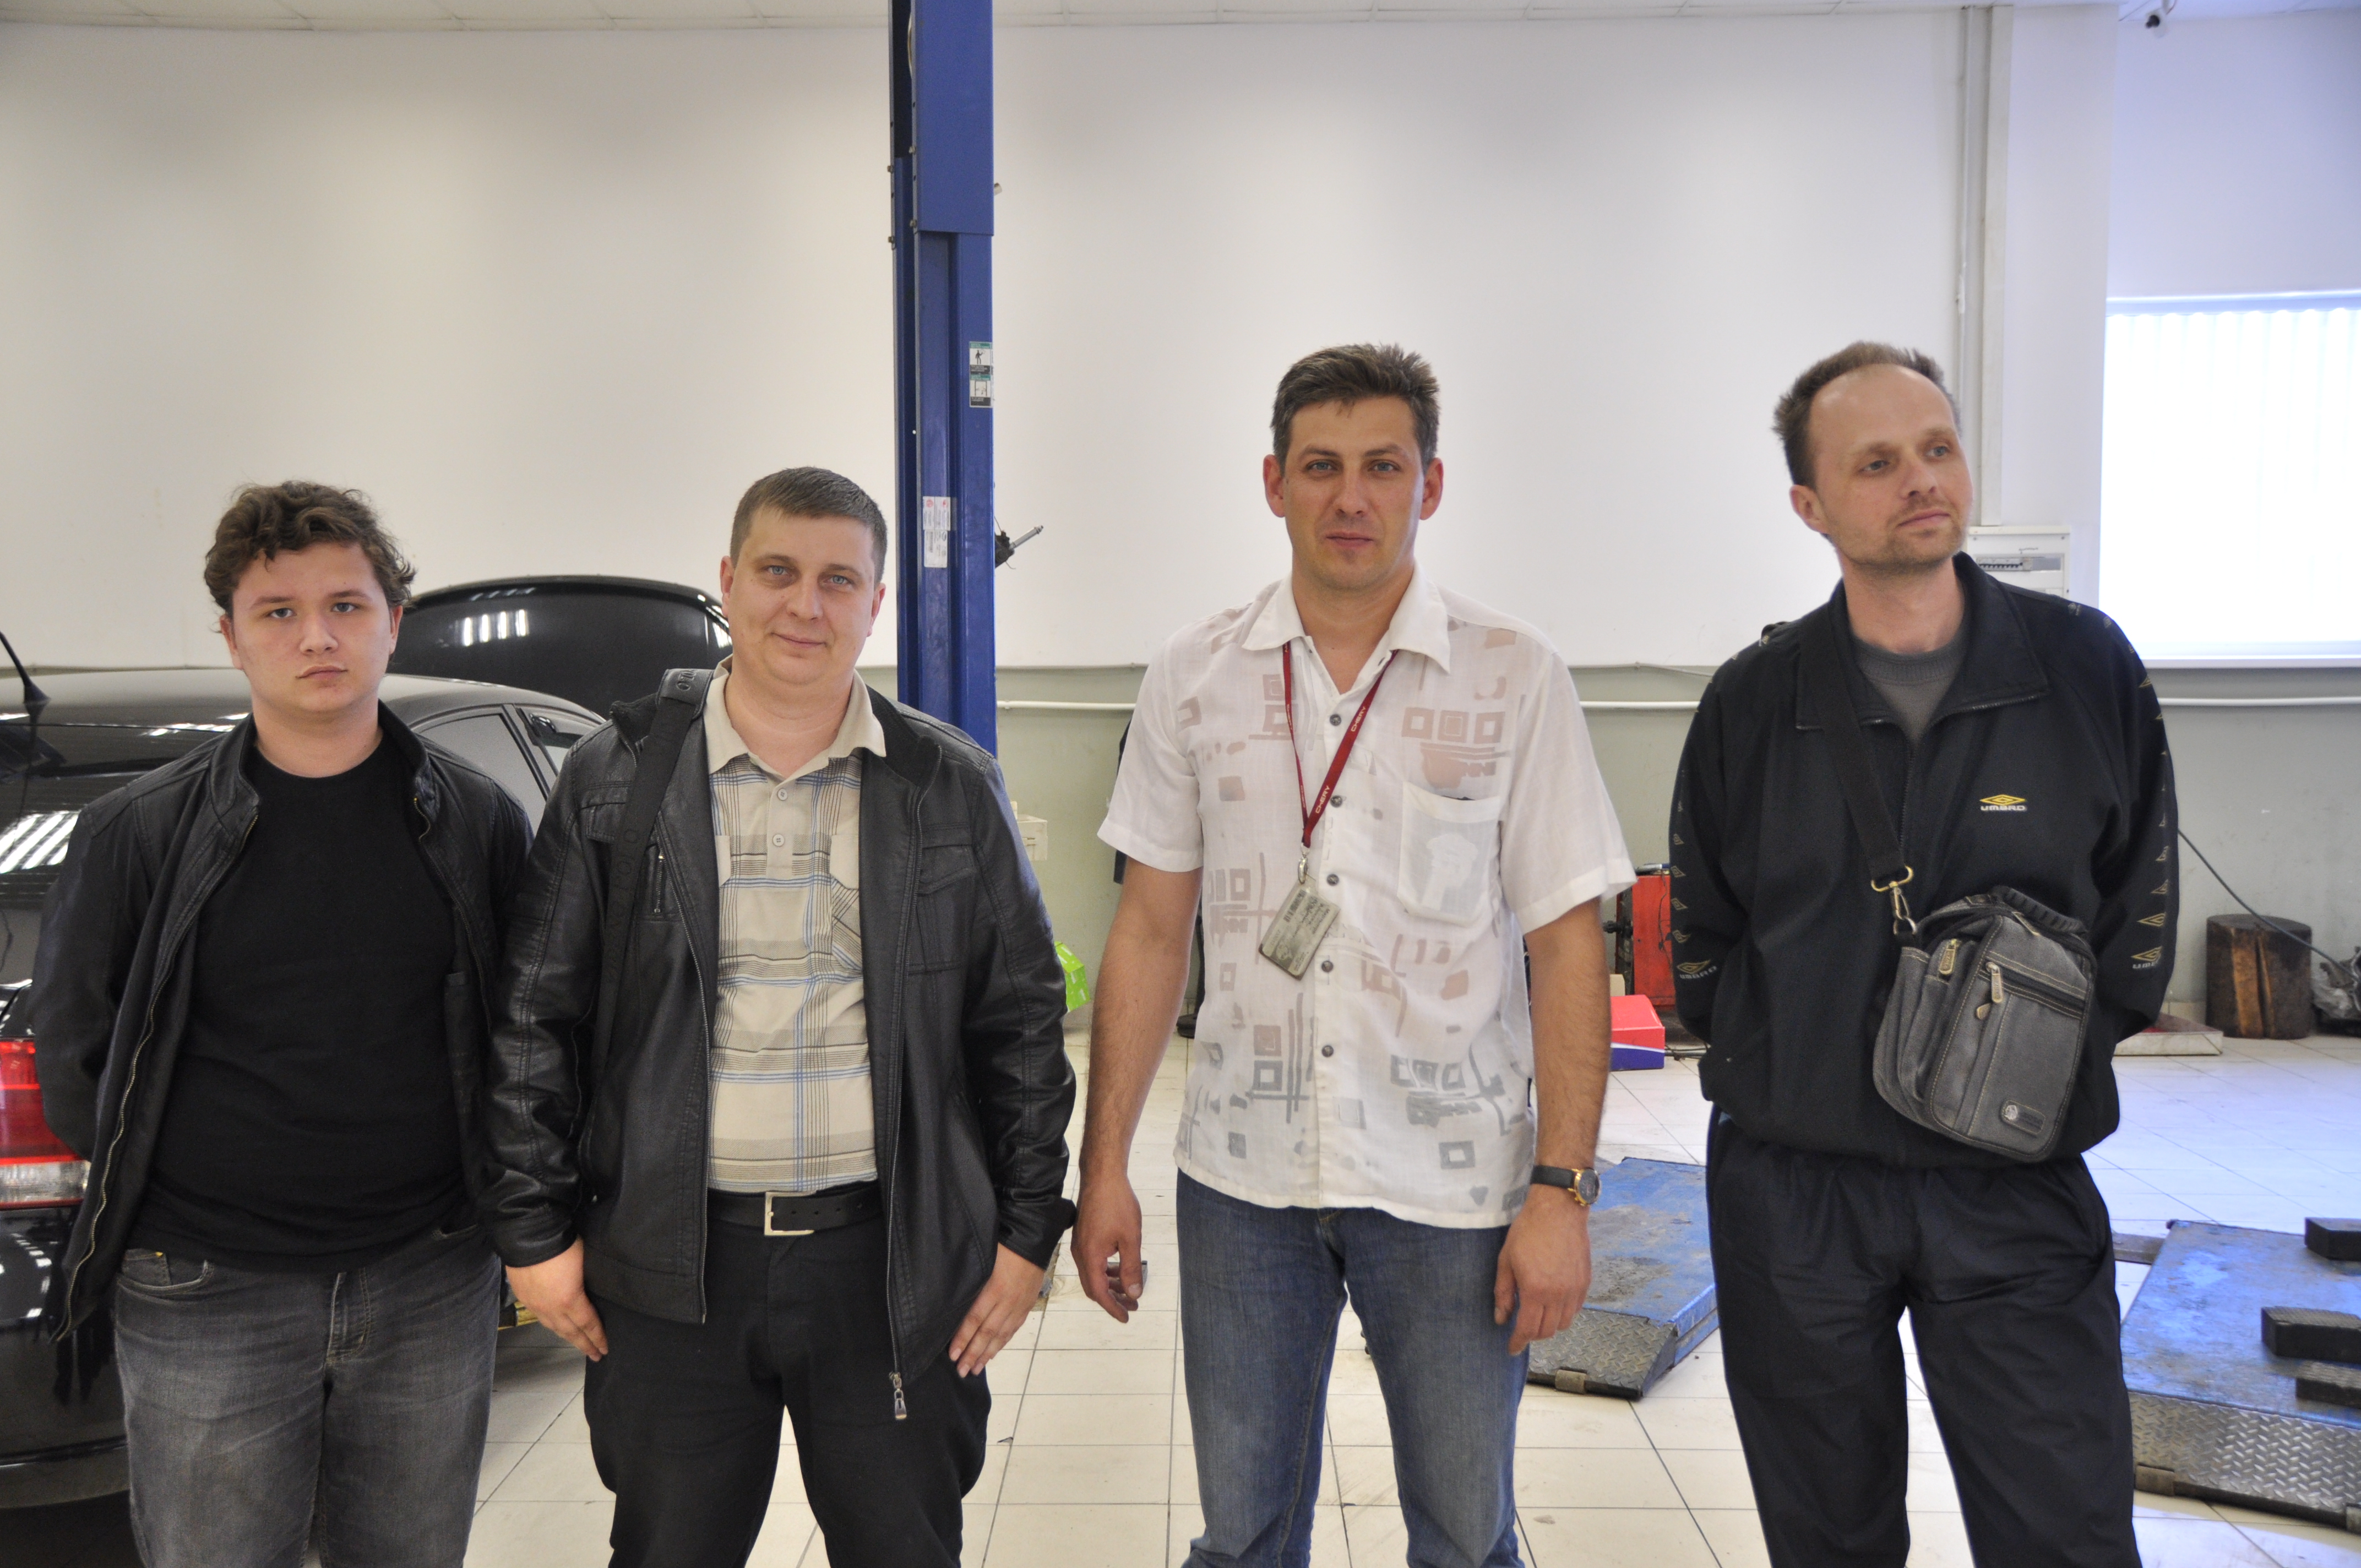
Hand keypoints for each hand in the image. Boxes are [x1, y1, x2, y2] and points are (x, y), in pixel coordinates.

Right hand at [508, 1238, 606, 1360]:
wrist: (529, 1234)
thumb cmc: (561, 1243)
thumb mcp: (585, 1262)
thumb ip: (589, 1282)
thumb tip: (594, 1290)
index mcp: (570, 1300)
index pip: (588, 1324)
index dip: (598, 1337)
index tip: (605, 1348)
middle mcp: (551, 1307)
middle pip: (570, 1332)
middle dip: (584, 1344)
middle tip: (595, 1355)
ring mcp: (535, 1303)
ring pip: (553, 1327)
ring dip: (567, 1337)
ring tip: (577, 1343)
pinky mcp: (523, 1296)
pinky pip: (539, 1316)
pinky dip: (551, 1324)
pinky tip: (555, 1326)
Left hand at [949, 1245, 1046, 1377]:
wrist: (1032, 1239)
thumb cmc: (1002, 1245)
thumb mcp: (983, 1260)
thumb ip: (971, 1281)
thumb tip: (953, 1301)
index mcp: (994, 1288)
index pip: (974, 1319)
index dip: (963, 1338)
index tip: (953, 1354)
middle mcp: (1007, 1301)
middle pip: (987, 1333)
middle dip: (973, 1353)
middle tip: (961, 1371)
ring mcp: (1018, 1306)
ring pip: (1001, 1335)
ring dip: (986, 1354)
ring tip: (975, 1369)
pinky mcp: (1026, 1306)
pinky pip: (1012, 1330)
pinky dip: (1002, 1343)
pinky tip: (993, 1353)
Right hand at [1071, 1172, 1144, 1320]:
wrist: (1103, 1177)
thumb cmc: (1117, 1204)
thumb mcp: (1130, 1239)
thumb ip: (1132, 1268)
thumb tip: (1133, 1293)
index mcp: (1090, 1257)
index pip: (1099, 1293)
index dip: (1113, 1308)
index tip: (1126, 1317)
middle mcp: (1080, 1254)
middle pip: (1093, 1287)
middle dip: (1112, 1299)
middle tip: (1132, 1306)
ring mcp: (1080, 1245)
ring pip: (1093, 1275)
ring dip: (1110, 1284)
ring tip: (1129, 1290)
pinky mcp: (1083, 1237)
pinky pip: (1093, 1262)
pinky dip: (1106, 1270)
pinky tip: (1120, 1268)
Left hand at [1493, 1186, 1591, 1354]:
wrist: (1558, 1210)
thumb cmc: (1527, 1232)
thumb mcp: (1506, 1260)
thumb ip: (1504, 1293)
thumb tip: (1501, 1319)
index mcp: (1536, 1290)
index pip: (1528, 1329)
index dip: (1518, 1342)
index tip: (1512, 1348)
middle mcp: (1558, 1294)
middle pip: (1547, 1331)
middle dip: (1532, 1335)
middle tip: (1522, 1329)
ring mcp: (1575, 1289)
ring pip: (1563, 1324)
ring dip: (1549, 1326)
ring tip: (1537, 1315)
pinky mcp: (1585, 1282)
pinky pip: (1575, 1310)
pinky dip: (1563, 1314)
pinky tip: (1552, 1303)